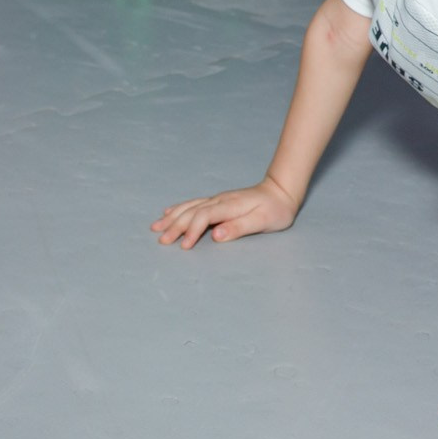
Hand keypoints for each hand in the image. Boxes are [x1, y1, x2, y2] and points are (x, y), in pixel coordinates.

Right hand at [151, 176, 298, 248]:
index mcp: (230, 206)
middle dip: (175, 226)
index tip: (184, 247)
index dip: (192, 231)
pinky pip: (194, 204)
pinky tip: (168, 213)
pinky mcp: (218, 201)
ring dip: (172, 217)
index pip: (205, 217)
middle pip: (192, 212)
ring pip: (190, 207)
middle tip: (161, 241)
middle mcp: (220, 200)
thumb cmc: (275, 210)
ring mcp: (218, 199)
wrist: (282, 191)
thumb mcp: (263, 221)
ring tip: (156, 228)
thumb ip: (239, 227)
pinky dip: (179, 209)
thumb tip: (215, 235)